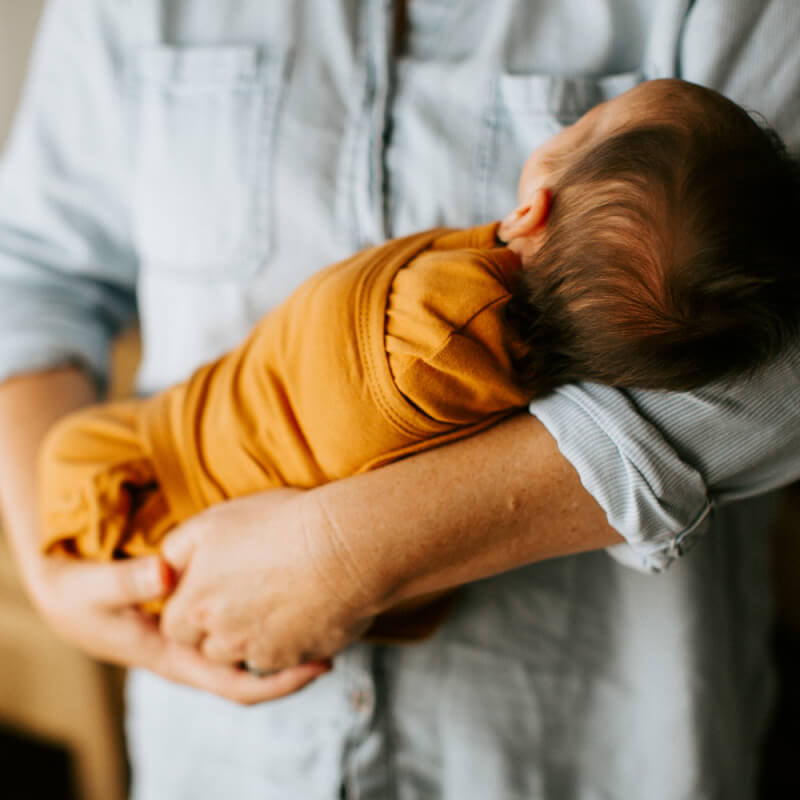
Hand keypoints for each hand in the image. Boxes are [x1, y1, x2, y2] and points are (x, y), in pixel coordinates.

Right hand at [28, 553, 329, 704]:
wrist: (70, 594)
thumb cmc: (80, 596)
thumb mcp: (96, 587)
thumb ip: (128, 580)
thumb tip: (165, 572)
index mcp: (175, 658)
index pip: (237, 683)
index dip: (280, 681)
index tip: (319, 665)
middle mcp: (194, 654)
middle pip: (256, 671)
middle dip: (296, 660)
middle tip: (342, 635)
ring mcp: (200, 638)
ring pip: (253, 649)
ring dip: (288, 640)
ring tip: (330, 617)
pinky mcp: (204, 618)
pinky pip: (243, 628)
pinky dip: (269, 618)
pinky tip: (293, 594)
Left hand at [160, 489, 376, 672]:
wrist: (342, 546)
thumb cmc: (279, 524)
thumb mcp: (213, 521)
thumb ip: (178, 548)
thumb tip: (163, 567)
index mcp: (195, 604)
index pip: (175, 624)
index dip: (192, 604)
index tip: (213, 585)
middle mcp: (222, 637)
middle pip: (208, 646)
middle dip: (220, 627)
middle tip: (247, 592)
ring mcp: (261, 651)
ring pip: (246, 655)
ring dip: (253, 637)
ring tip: (277, 598)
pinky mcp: (296, 659)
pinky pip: (283, 661)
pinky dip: (289, 641)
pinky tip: (304, 607)